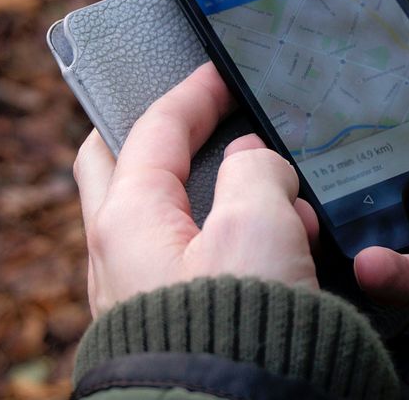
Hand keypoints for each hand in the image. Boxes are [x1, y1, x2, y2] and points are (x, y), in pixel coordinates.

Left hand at [73, 63, 318, 316]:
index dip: (193, 94)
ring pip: (168, 221)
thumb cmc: (237, 333)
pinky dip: (231, 245)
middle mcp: (118, 257)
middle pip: (123, 168)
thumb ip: (257, 172)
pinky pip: (192, 265)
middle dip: (160, 137)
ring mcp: (139, 296)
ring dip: (222, 200)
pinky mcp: (167, 328)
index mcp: (128, 220)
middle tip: (196, 122)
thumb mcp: (259, 227)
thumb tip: (254, 164)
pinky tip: (283, 260)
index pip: (154, 129)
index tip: (220, 74)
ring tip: (290, 215)